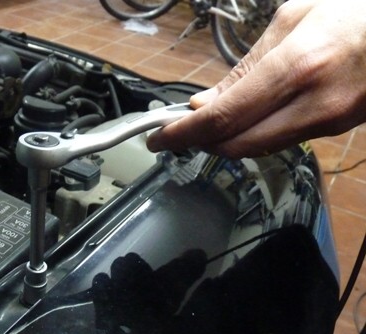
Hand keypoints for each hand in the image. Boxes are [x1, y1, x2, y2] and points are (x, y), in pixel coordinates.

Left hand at [146, 0, 365, 158]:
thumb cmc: (355, 12)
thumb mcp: (293, 19)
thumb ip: (245, 67)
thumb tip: (206, 102)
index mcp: (296, 65)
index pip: (222, 117)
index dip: (182, 133)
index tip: (159, 138)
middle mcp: (312, 102)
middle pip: (235, 144)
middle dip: (199, 142)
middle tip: (176, 134)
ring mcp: (327, 120)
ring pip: (257, 148)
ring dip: (224, 141)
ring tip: (205, 125)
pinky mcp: (336, 129)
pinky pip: (281, 141)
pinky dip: (253, 136)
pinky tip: (243, 121)